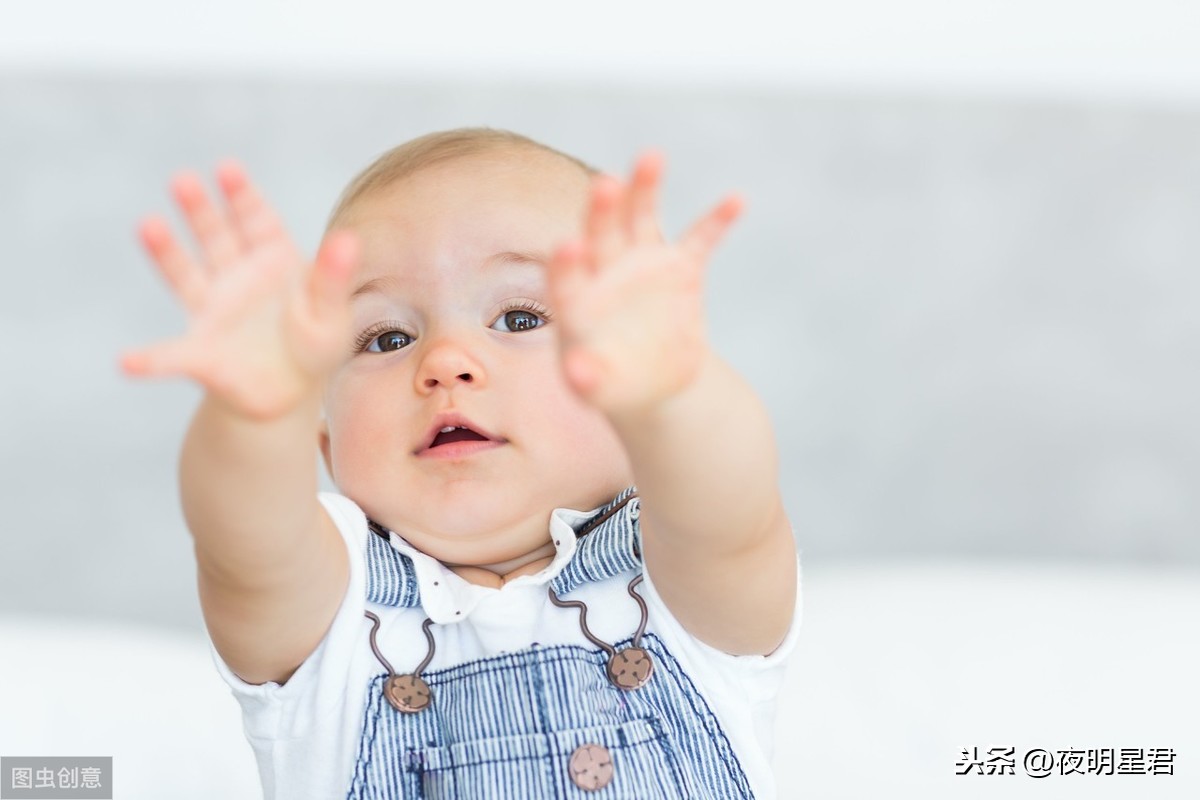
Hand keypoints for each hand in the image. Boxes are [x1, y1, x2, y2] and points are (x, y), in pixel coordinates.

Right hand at [120, 161, 359, 419]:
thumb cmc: (315, 343)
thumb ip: (334, 278)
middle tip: (183, 179)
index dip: (242, 195)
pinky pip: (172, 357)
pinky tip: (127, 363)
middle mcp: (237, 276)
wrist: (293, 391)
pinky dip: (150, 361)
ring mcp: (214, 309)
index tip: (228, 169)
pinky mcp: (200, 352)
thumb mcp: (332, 312)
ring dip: (166, 251)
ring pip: (186, 275)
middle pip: (216, 236)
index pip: (257, 221)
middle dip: (201, 210)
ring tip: (148, 225)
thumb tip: (349, 238)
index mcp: (273, 260)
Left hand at [546, 150, 742, 416]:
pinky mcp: (681, 269)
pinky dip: (716, 221)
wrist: (651, 379)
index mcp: (577, 300)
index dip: (567, 264)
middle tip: (605, 183)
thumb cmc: (612, 383)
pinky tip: (736, 200)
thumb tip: (577, 374)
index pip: (566, 278)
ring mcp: (643, 264)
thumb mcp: (599, 389)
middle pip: (600, 233)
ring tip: (651, 157)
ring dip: (645, 188)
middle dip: (602, 209)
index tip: (568, 247)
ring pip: (641, 218)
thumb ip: (586, 380)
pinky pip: (700, 240)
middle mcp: (604, 271)